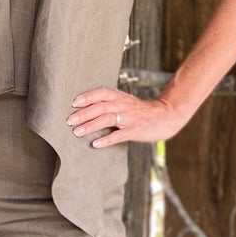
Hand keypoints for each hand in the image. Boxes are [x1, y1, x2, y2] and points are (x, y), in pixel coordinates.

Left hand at [67, 87, 182, 147]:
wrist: (165, 115)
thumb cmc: (141, 111)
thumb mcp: (125, 102)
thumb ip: (109, 103)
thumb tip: (86, 108)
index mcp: (120, 97)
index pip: (101, 93)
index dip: (87, 97)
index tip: (74, 103)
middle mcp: (123, 105)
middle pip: (100, 107)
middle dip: (83, 114)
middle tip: (69, 121)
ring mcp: (129, 118)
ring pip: (107, 119)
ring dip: (91, 125)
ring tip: (77, 132)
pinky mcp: (135, 130)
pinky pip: (119, 135)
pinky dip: (107, 139)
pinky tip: (96, 143)